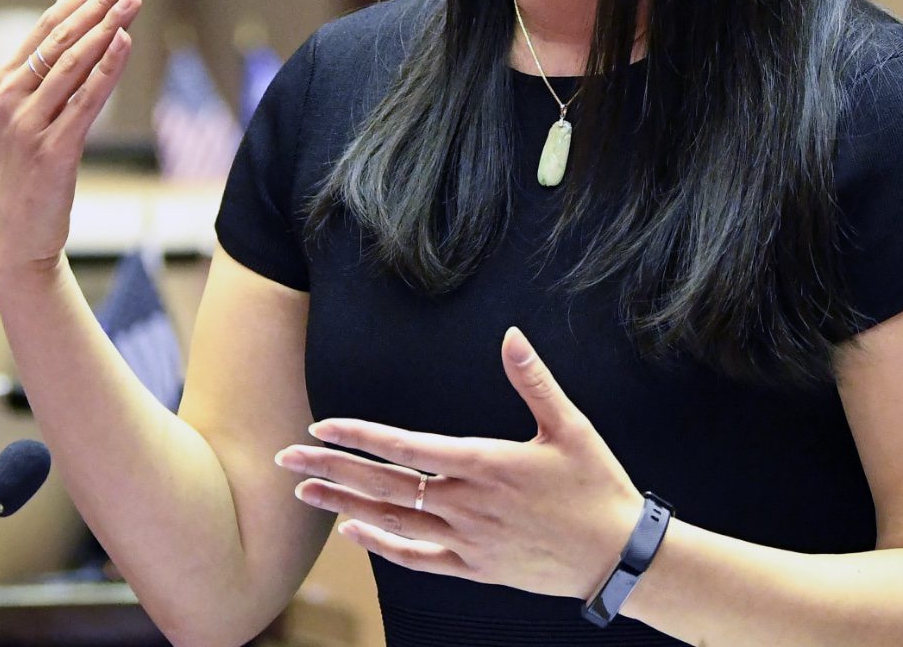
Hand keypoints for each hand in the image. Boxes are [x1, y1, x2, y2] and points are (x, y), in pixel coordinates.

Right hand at [0, 0, 142, 278]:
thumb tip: (94, 41)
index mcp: (5, 84)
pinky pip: (85, 100)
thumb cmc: (31, 176)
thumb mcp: (33, 120)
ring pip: (73, 61)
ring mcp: (30, 123)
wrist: (15, 237)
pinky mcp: (53, 150)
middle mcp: (12, 97)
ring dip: (107, 24)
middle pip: (62, 35)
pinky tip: (125, 42)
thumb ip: (53, 82)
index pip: (49, 24)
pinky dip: (106, 68)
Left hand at [274, 326, 646, 599]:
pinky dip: (382, 545)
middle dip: (331, 469)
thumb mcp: (570, 426)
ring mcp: (468, 541)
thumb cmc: (597, 486)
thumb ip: (533, 380)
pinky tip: (354, 532)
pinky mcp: (476, 568)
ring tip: (303, 491)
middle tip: (285, 458)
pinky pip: (418, 558)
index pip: (407, 448)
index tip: (321, 426)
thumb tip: (511, 334)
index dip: (360, 437)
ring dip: (345, 505)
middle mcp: (467, 505)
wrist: (618, 556)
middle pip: (385, 485)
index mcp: (485, 465)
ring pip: (393, 522)